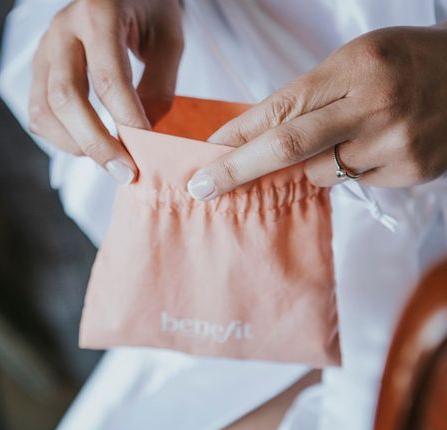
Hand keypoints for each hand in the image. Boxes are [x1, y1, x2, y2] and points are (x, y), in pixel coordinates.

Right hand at [29, 0, 183, 183]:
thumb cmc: (148, 11)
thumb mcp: (168, 40)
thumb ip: (159, 86)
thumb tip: (142, 137)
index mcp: (98, 13)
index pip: (107, 77)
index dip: (126, 119)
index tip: (146, 149)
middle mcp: (62, 30)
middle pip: (66, 98)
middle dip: (96, 143)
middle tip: (126, 172)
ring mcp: (44, 50)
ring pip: (44, 110)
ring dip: (75, 145)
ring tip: (109, 162)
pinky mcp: (39, 69)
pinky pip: (38, 113)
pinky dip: (61, 138)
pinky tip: (88, 145)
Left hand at [187, 24, 446, 199]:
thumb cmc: (405, 64)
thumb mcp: (355, 61)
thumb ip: (308, 95)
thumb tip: (251, 136)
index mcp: (354, 66)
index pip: (281, 106)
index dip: (237, 134)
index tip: (206, 153)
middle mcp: (374, 103)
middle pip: (288, 145)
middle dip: (237, 170)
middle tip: (201, 187)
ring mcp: (394, 141)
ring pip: (318, 172)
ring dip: (309, 165)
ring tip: (345, 136)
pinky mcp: (410, 170)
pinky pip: (353, 181)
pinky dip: (349, 169)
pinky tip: (375, 145)